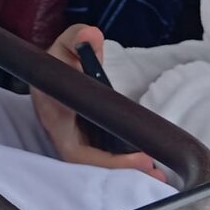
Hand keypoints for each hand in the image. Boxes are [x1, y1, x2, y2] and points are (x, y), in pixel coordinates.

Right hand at [31, 24, 164, 179]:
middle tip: (153, 169)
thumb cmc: (58, 60)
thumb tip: (91, 35)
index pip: (73, 149)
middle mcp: (60, 134)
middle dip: (120, 172)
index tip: (141, 156)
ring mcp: (71, 141)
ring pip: (95, 166)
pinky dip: (123, 164)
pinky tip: (147, 164)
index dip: (106, 160)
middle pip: (89, 167)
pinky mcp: (83, 142)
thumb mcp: (65, 44)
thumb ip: (77, 37)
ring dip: (124, 172)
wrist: (52, 72)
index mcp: (53, 113)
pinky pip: (102, 158)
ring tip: (157, 174)